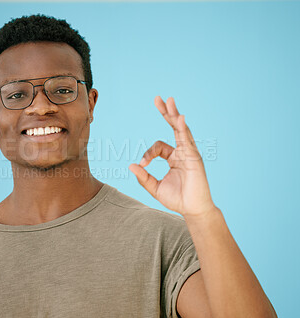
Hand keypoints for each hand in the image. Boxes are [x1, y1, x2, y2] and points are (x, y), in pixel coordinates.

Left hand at [129, 96, 216, 217]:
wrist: (192, 210)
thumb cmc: (177, 199)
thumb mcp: (155, 187)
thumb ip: (143, 177)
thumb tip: (130, 165)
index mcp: (174, 157)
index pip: (158, 146)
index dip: (148, 154)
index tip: (143, 165)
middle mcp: (182, 152)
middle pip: (173, 127)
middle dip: (166, 113)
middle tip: (158, 99)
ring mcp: (189, 153)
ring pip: (181, 129)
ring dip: (174, 114)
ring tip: (168, 100)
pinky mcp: (194, 158)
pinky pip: (187, 140)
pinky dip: (183, 128)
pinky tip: (179, 118)